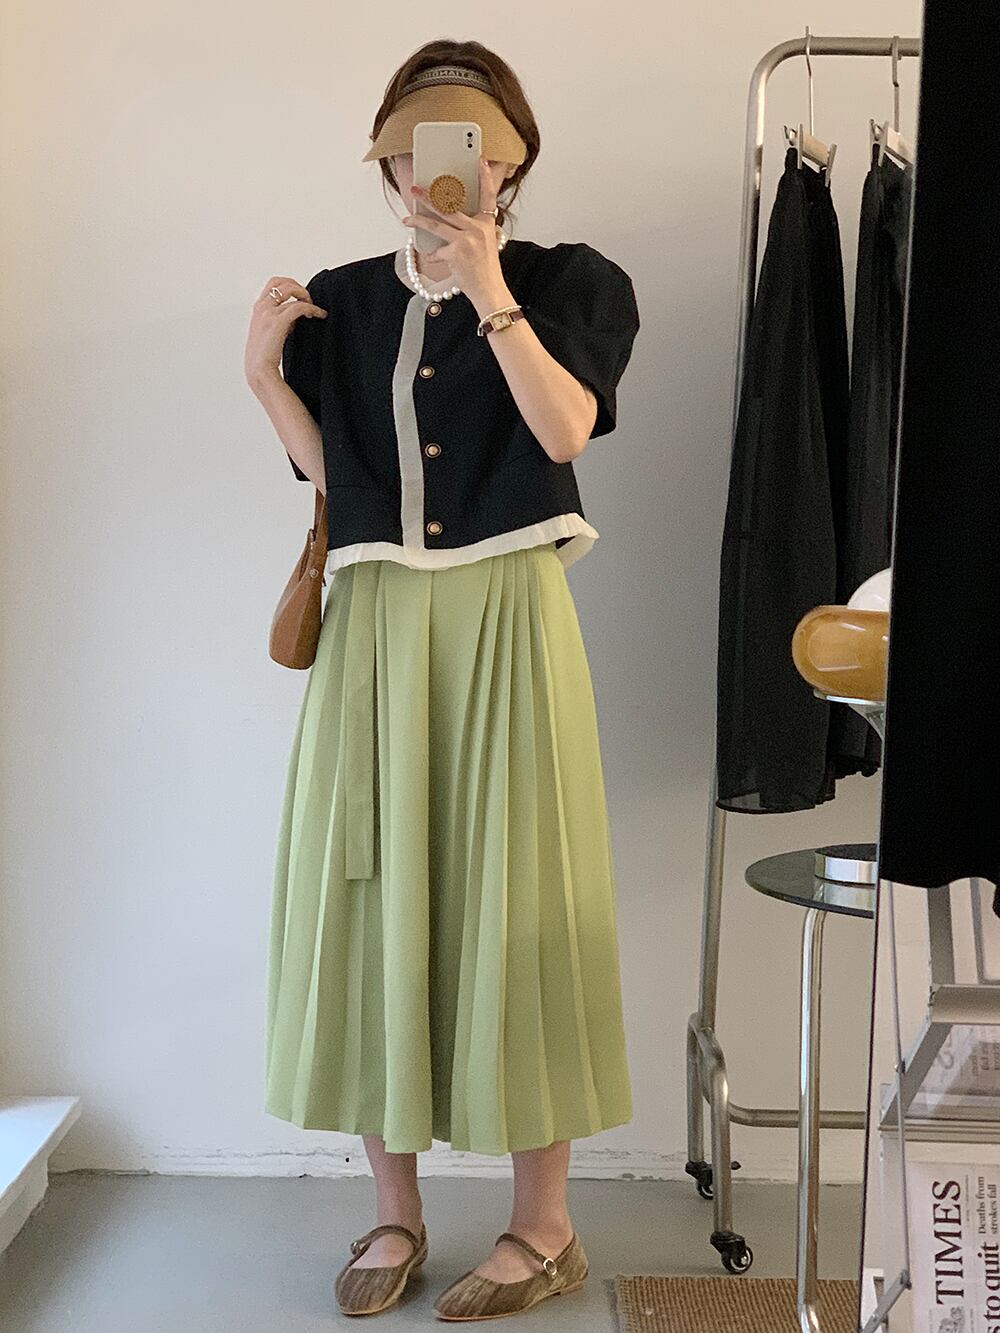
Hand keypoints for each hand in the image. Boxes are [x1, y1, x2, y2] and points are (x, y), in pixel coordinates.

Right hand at [244, 276, 326, 385]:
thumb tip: (298, 314)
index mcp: (258, 309)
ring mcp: (268, 312)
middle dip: (297, 286)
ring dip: (305, 295)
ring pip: (289, 289)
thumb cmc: (265, 357)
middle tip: (309, 299)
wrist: (259, 371)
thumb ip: (281, 321)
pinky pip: (299, 306)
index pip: (273, 285)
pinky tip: (319, 315)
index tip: (300, 298)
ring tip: (314, 308)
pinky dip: (312, 308)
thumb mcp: (271, 333)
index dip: (289, 287)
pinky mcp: (277, 321)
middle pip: (280, 281)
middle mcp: (261, 307)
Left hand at [402, 156, 507, 306]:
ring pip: (437, 224)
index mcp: (487, 223)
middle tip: (415, 189)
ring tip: (407, 217)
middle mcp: (478, 228)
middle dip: (429, 197)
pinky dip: (433, 255)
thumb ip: (472, 228)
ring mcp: (466, 239)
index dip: (485, 176)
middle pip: (450, 206)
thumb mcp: (486, 243)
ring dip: (419, 220)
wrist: (489, 290)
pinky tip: (433, 257)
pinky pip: (437, 250)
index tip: (480, 160)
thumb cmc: (486, 269)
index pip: (488, 195)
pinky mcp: (455, 252)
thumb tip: (449, 219)